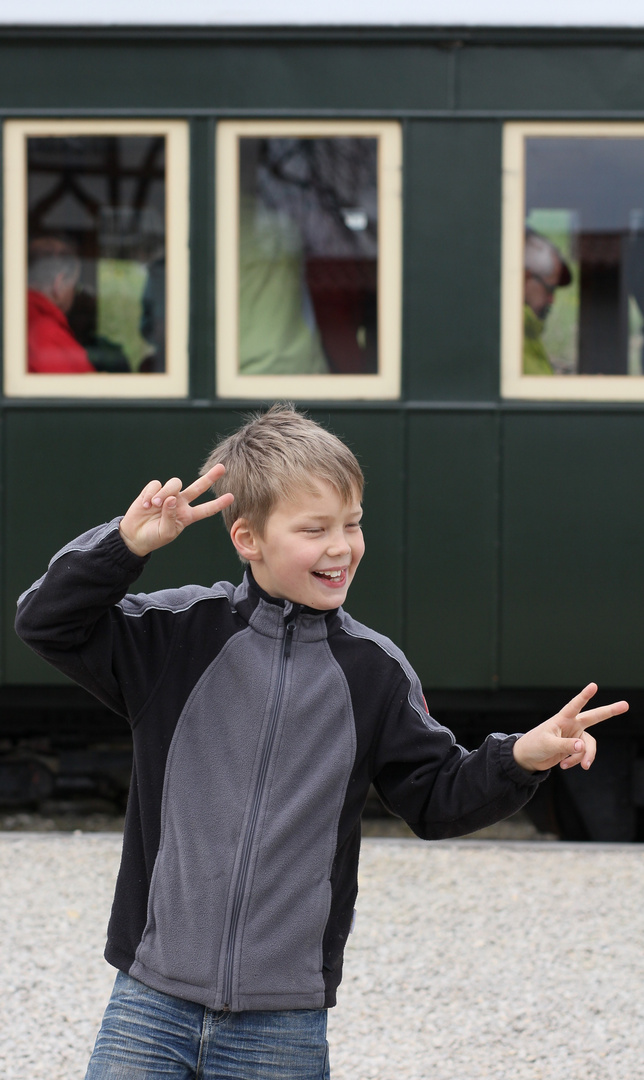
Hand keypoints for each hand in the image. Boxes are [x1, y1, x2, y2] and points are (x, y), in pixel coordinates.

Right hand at [119, 464, 233, 556]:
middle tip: (222, 467)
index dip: (218, 504)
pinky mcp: (153, 490)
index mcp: (187, 516)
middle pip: (198, 487)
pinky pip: (156, 484)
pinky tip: (145, 505)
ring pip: (174, 484)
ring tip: (154, 505)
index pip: (206, 509)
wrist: (134, 535)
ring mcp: (167, 495)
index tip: (231, 497)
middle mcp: (180, 503)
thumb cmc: (154, 537)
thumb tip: (172, 499)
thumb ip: (171, 517)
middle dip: (210, 477)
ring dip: (165, 492)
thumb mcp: (166, 532)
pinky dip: (150, 494)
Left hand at [512, 683, 628, 772]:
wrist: (528, 758)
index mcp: (562, 719)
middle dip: (610, 711)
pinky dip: (576, 761)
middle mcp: (571, 725)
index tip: (594, 685)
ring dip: (584, 756)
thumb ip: (564, 746)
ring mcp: (574, 736)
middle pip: (594, 717)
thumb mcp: (547, 745)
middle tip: (626, 705)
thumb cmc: (534, 746)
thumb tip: (581, 747)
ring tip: (571, 765)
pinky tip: (563, 765)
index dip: (585, 696)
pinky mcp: (574, 748)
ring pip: (589, 745)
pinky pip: (583, 755)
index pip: (575, 705)